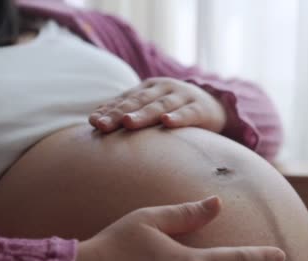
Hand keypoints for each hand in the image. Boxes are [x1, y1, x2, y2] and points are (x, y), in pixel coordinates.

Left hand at [89, 77, 227, 133]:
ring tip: (128, 123)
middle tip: (103, 125)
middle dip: (119, 113)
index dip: (109, 110)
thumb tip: (93, 121)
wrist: (214, 105)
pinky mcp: (201, 108)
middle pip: (138, 102)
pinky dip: (177, 117)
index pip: (125, 100)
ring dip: (143, 114)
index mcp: (148, 88)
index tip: (93, 123)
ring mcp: (183, 97)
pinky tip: (167, 122)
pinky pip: (188, 113)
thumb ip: (127, 111)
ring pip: (160, 106)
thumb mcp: (152, 106)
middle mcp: (163, 89)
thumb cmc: (174, 110)